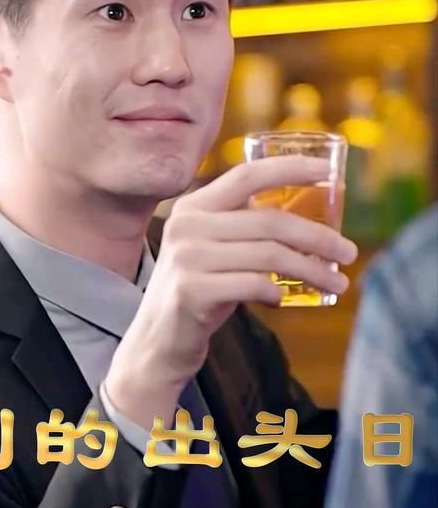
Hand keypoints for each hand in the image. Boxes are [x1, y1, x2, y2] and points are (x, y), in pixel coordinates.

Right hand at [105, 155, 357, 430]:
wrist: (158, 339)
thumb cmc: (199, 289)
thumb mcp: (213, 249)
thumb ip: (244, 229)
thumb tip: (313, 220)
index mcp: (193, 206)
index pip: (247, 175)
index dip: (289, 168)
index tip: (327, 173)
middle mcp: (186, 226)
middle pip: (270, 221)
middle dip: (319, 236)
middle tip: (349, 253)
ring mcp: (187, 258)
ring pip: (269, 255)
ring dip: (311, 269)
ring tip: (336, 283)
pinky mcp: (191, 292)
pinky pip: (252, 285)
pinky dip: (276, 292)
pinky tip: (281, 299)